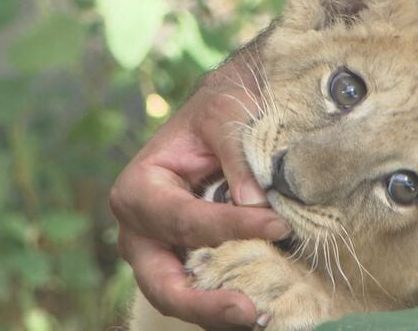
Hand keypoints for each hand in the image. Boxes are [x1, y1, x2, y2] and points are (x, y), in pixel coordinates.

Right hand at [110, 65, 290, 328]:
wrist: (228, 113)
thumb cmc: (220, 108)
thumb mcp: (226, 114)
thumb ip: (236, 156)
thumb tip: (254, 204)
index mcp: (139, 189)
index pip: (182, 219)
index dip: (230, 227)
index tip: (278, 225)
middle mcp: (142, 230)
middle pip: (163, 282)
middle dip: (203, 302)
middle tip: (248, 310)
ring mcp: (163, 253)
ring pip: (181, 298)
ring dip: (218, 313)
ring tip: (261, 316)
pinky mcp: (190, 263)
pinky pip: (204, 292)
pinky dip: (227, 305)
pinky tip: (263, 311)